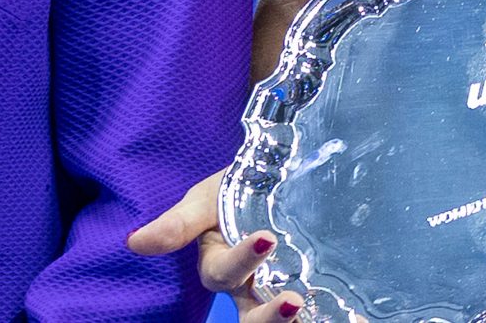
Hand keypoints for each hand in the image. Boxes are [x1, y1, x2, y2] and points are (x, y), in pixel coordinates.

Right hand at [127, 169, 310, 319]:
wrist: (276, 177)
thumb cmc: (234, 188)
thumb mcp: (205, 200)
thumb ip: (177, 224)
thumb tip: (134, 242)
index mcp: (221, 265)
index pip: (224, 273)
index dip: (242, 261)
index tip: (265, 238)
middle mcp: (249, 287)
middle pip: (251, 318)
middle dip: (268, 318)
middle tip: (291, 302)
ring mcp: (278, 290)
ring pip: (276, 321)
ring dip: (287, 321)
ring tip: (303, 306)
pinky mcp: (311, 288)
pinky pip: (316, 313)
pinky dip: (327, 316)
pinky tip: (351, 318)